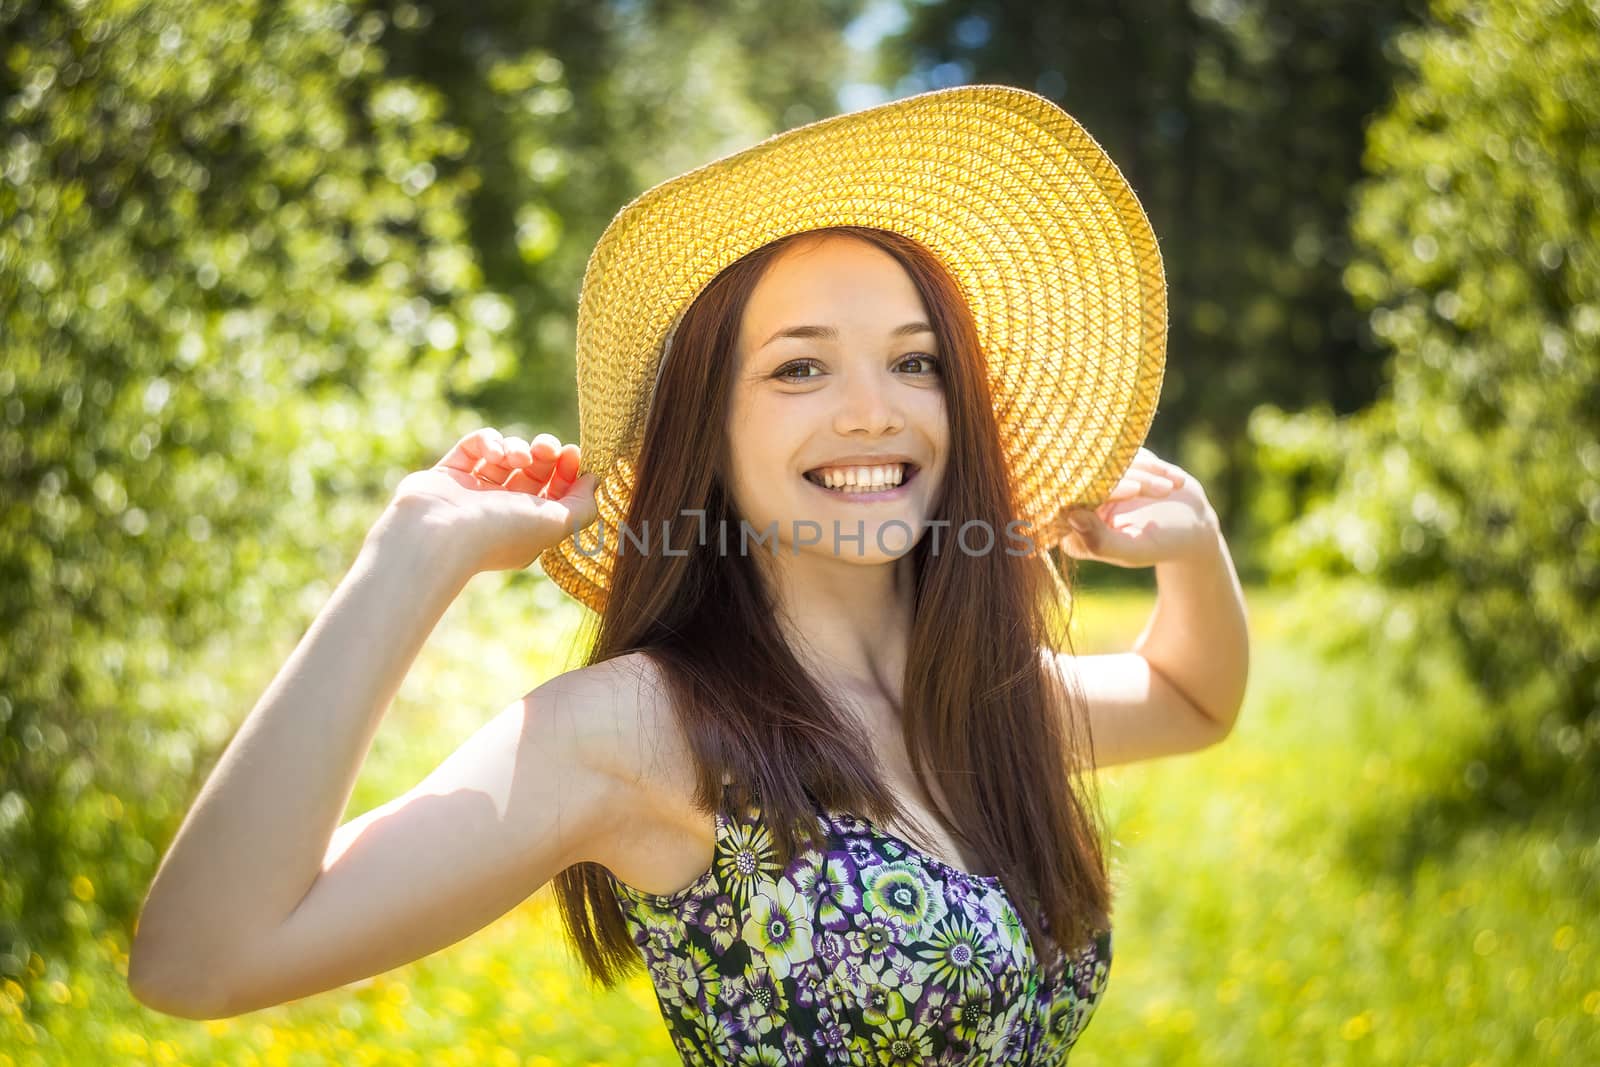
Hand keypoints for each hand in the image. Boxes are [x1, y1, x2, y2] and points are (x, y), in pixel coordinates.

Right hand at [388, 427, 598, 573]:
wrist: (439, 533)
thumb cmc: (501, 532)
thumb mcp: (557, 523)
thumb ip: (583, 505)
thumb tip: (595, 481)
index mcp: (527, 528)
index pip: (554, 493)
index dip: (567, 472)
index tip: (572, 454)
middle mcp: (500, 511)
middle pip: (533, 471)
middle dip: (545, 454)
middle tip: (548, 448)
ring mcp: (472, 493)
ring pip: (505, 457)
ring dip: (518, 449)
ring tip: (518, 457)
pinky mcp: (448, 474)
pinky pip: (474, 447)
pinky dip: (488, 443)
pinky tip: (494, 454)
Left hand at [1058, 447, 1216, 568]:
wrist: (1192, 529)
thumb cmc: (1161, 546)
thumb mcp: (1135, 549)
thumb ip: (1101, 541)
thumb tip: (1071, 517)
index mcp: (1074, 532)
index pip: (1075, 501)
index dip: (1106, 489)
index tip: (1135, 490)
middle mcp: (1079, 506)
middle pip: (1094, 477)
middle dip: (1134, 479)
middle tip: (1164, 490)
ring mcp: (1097, 484)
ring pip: (1112, 462)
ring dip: (1147, 471)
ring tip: (1173, 487)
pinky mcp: (1114, 466)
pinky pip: (1126, 453)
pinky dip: (1153, 464)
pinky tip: (1176, 480)